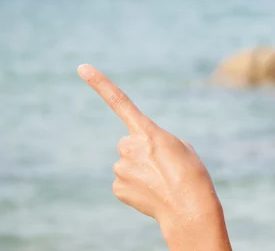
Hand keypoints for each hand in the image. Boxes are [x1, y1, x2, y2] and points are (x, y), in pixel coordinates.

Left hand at [78, 64, 230, 249]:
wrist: (189, 207)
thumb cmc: (191, 173)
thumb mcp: (180, 147)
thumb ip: (156, 141)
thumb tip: (141, 154)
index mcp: (148, 131)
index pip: (120, 102)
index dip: (100, 84)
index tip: (82, 68)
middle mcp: (130, 146)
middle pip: (128, 143)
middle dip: (140, 151)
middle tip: (162, 165)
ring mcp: (121, 168)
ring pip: (126, 163)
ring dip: (139, 169)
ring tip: (159, 180)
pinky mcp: (117, 188)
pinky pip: (124, 182)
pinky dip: (135, 186)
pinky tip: (151, 192)